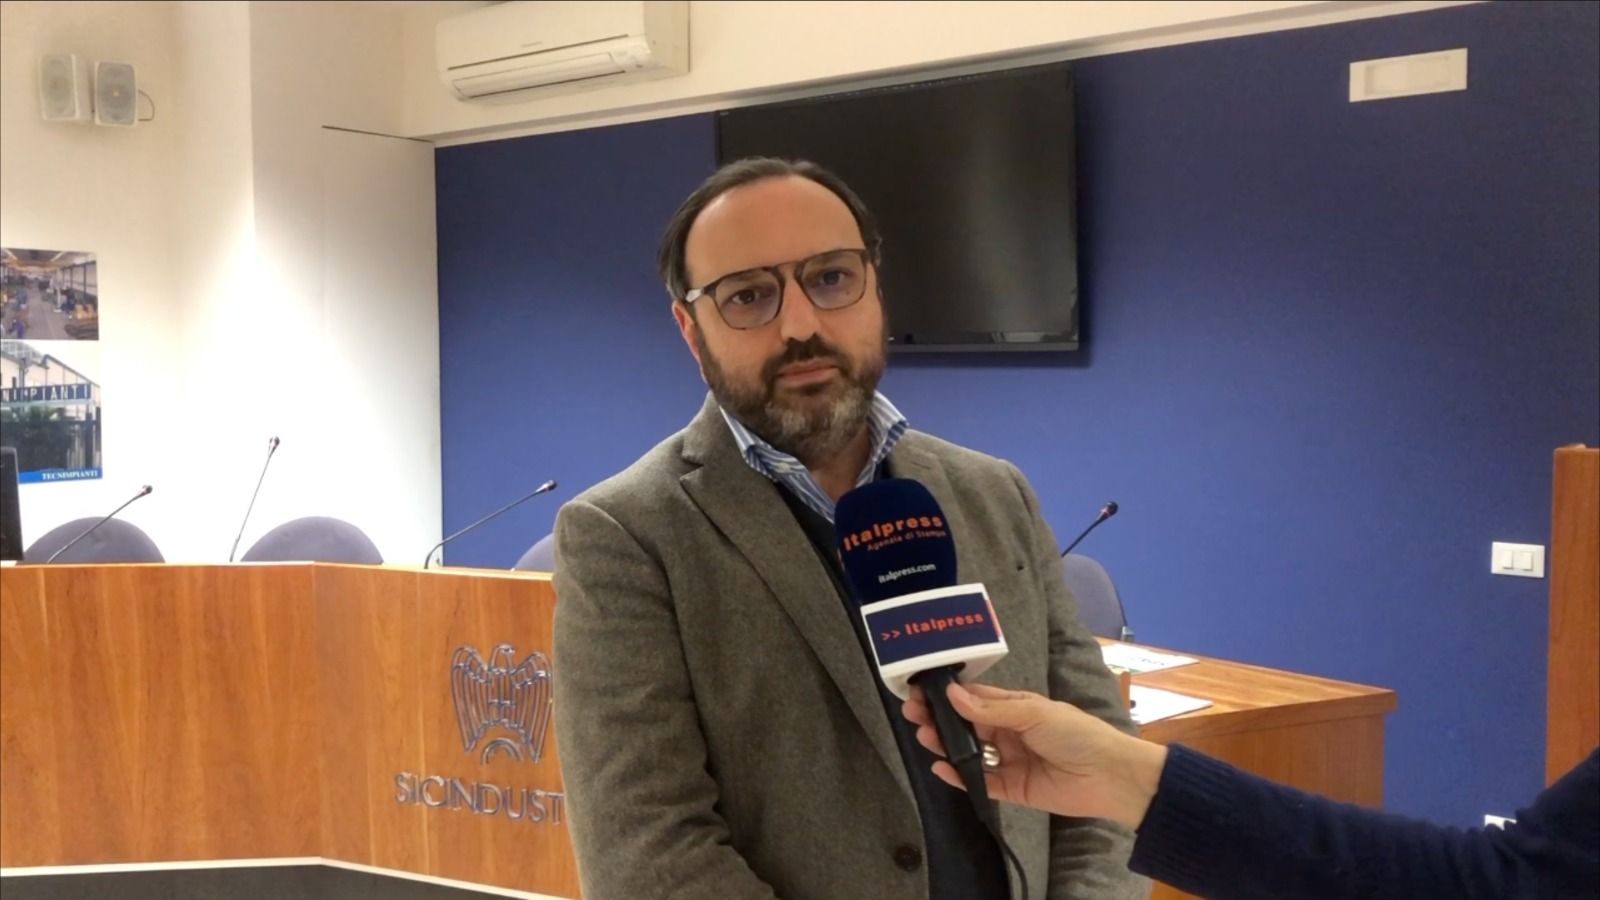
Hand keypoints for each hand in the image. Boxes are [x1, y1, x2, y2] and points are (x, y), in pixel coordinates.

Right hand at [902, 682, 1167, 828]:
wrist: (1109, 777)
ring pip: (969, 752)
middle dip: (940, 719)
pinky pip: (979, 782)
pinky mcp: (1011, 789)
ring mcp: (1008, 761)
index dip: (949, 695)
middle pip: (966, 725)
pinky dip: (959, 776)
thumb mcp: (1034, 713)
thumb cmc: (1077, 734)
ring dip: (946, 744)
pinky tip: (941, 767)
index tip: (921, 691)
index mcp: (1016, 708)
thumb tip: (954, 695)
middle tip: (914, 714)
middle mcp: (1008, 733)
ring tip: (923, 736)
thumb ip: (992, 710)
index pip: (975, 699)